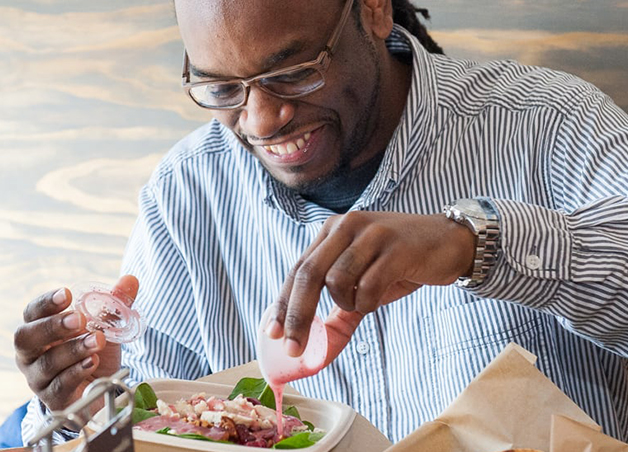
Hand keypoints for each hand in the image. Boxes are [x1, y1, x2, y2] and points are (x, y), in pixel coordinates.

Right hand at [14, 275, 138, 414]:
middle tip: (79, 319)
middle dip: (52, 326)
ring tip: (97, 340)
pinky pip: (60, 386)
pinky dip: (77, 372)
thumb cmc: (93, 350)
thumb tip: (130, 280)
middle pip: (27, 338)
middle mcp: (32, 354)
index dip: (45, 303)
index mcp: (40, 329)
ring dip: (73, 350)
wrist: (101, 387)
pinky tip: (93, 362)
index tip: (66, 293)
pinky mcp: (53, 399)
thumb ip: (115, 303)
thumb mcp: (106, 325)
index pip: (32, 313)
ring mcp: (40, 378)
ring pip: (47, 364)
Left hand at [266, 211, 474, 360]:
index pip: (298, 269)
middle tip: (293, 347)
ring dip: (347, 303)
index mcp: (332, 231)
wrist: (450, 243)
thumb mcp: (365, 284)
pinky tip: (380, 297)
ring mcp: (370, 234)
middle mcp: (346, 226)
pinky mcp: (395, 247)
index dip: (283, 302)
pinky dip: (369, 301)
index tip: (272, 332)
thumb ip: (340, 313)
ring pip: (337, 280)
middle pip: (309, 274)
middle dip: (298, 315)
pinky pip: (369, 286)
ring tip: (365, 301)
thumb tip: (316, 351)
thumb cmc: (401, 263)